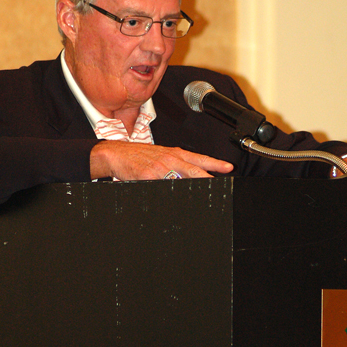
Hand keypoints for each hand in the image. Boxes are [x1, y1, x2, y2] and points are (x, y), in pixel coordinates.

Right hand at [90, 140, 233, 180]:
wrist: (117, 154)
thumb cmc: (141, 156)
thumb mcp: (162, 156)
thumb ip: (177, 164)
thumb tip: (192, 174)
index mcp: (175, 154)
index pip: (199, 159)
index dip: (215, 163)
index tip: (229, 167)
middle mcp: (170, 159)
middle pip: (193, 170)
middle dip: (208, 177)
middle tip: (220, 183)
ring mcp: (159, 168)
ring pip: (179, 179)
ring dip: (190, 185)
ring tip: (202, 190)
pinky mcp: (148, 176)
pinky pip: (162, 185)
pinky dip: (168, 189)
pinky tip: (172, 192)